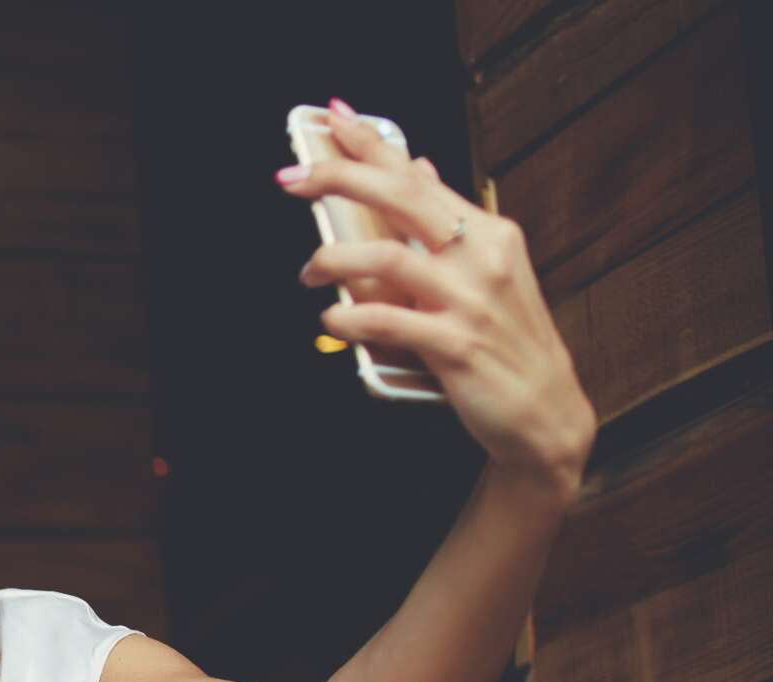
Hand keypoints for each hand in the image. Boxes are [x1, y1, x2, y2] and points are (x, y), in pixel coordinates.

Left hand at [280, 99, 597, 498]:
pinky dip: (348, 318)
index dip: (370, 143)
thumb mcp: (486, 270)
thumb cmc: (504, 339)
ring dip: (333, 262)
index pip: (418, 174)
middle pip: (401, 198)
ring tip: (309, 274)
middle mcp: (482, 256)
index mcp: (487, 232)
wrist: (542, 410)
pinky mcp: (454, 346)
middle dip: (339, 179)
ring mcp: (469, 301)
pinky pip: (385, 322)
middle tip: (291, 181)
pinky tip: (332, 320)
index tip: (330, 119)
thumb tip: (419, 168)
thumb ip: (447, 223)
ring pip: (386, 259)